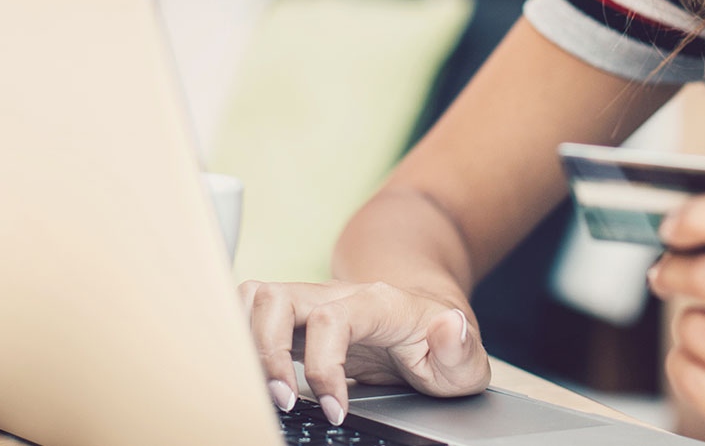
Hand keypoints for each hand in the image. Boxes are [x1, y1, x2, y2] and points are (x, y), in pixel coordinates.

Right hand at [236, 280, 490, 425]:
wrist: (428, 321)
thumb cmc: (440, 345)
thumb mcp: (466, 358)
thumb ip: (460, 347)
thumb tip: (448, 325)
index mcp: (377, 304)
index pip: (332, 320)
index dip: (324, 367)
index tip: (335, 409)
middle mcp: (335, 295)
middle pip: (277, 299)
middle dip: (266, 353)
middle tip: (283, 401)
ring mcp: (310, 303)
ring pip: (253, 298)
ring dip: (245, 342)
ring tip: (260, 387)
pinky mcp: (293, 319)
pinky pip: (249, 313)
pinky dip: (238, 337)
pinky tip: (250, 373)